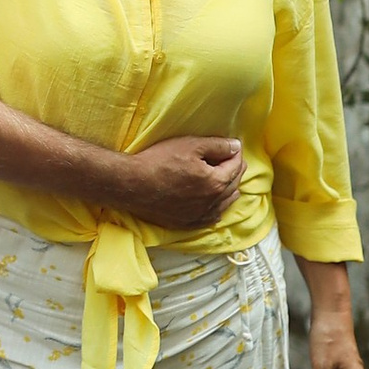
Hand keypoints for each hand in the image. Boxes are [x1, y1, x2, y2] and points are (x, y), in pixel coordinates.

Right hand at [106, 135, 245, 227]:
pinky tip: (216, 206)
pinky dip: (217, 209)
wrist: (132, 184)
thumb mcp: (190, 145)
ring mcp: (199, 215)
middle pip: (233, 185)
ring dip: (230, 191)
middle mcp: (212, 202)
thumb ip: (217, 146)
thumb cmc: (159, 162)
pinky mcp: (186, 223)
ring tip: (230, 182)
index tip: (234, 146)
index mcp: (216, 182)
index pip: (235, 166)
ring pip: (225, 204)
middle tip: (235, 161)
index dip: (236, 153)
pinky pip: (210, 219)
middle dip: (236, 171)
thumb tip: (236, 146)